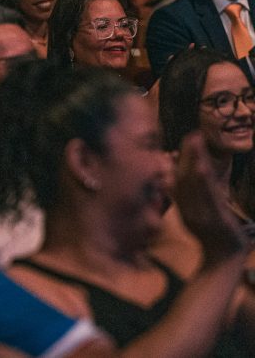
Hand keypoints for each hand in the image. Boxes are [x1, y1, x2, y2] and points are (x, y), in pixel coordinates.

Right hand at [175, 132, 247, 261]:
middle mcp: (190, 206)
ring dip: (194, 161)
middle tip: (192, 134)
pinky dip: (203, 180)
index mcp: (185, 206)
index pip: (180, 178)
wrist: (224, 259)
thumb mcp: (193, 216)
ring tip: (195, 142)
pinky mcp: (214, 218)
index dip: (182, 158)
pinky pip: (207, 196)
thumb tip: (170, 179)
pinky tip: (202, 166)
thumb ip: (183, 199)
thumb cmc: (209, 236)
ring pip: (195, 183)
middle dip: (188, 155)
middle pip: (186, 177)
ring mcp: (201, 212)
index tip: (187, 139)